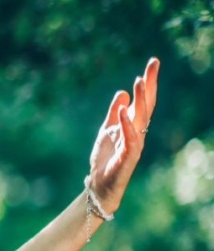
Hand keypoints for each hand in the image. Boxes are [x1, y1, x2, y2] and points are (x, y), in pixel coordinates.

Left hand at [88, 58, 159, 213]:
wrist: (100, 185)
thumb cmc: (106, 159)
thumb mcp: (106, 130)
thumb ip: (114, 113)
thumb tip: (123, 92)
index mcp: (133, 125)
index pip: (143, 100)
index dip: (148, 82)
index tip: (153, 62)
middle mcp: (138, 132)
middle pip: (147, 104)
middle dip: (150, 84)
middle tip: (153, 63)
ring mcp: (135, 144)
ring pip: (141, 118)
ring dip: (141, 99)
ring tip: (139, 80)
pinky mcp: (128, 157)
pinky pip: (130, 138)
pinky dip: (126, 124)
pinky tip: (124, 110)